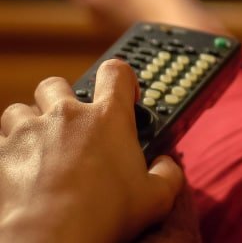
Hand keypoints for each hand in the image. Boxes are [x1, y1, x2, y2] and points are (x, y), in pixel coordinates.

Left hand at [0, 60, 182, 242]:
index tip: (123, 96)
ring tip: (37, 144)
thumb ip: (168, 174)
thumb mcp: (156, 197)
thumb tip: (166, 165)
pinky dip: (4, 150)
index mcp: (108, 117)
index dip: (121, 79)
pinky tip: (16, 168)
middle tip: (72, 123)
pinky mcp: (0, 154)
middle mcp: (67, 115)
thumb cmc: (104, 215)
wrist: (50, 239)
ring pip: (19, 109)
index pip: (116, 72)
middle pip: (57, 85)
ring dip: (28, 122)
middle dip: (62, 98)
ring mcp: (29, 132)